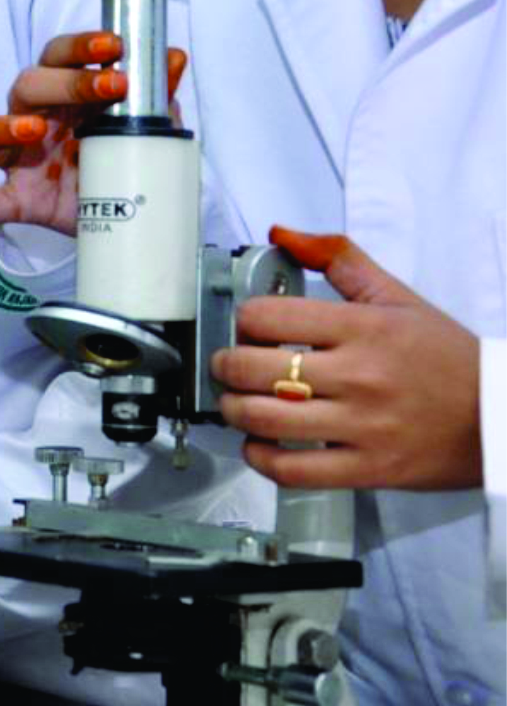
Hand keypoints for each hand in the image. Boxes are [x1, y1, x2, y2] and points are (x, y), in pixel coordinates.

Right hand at [0, 32, 184, 234]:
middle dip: (66, 82)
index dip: (80, 47)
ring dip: (1, 127)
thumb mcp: (140, 123)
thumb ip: (152, 94)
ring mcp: (18, 159)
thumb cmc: (116, 152)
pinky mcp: (18, 199)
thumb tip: (173, 57)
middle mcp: (32, 117)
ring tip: (31, 131)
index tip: (113, 47)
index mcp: (62, 94)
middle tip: (110, 87)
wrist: (122, 211)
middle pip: (25, 85)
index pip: (58, 56)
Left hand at [211, 225, 481, 490]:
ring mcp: (363, 426)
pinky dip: (261, 458)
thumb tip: (282, 234)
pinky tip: (259, 444)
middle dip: (225, 365)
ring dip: (233, 410)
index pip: (267, 317)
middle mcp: (360, 376)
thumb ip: (339, 259)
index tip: (249, 328)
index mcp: (364, 329)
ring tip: (237, 402)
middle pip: (253, 369)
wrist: (501, 416)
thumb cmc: (448, 358)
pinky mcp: (369, 469)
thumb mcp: (397, 297)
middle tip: (228, 365)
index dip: (245, 321)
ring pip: (263, 419)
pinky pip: (293, 471)